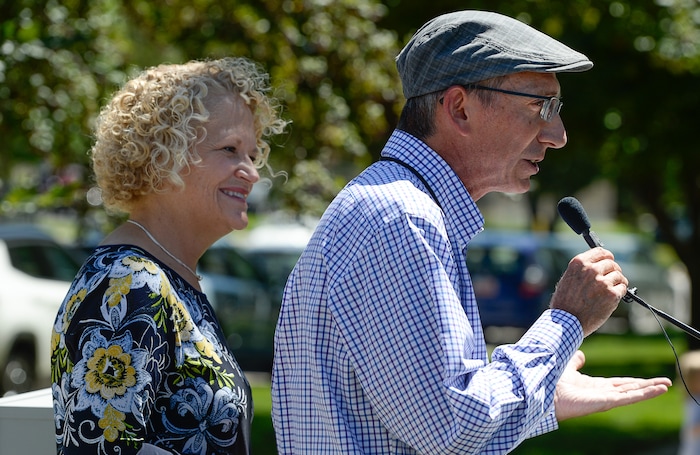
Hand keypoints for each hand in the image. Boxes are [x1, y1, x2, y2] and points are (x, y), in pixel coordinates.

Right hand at [550, 247, 627, 336]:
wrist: (567, 321)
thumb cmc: (565, 302)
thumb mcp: (568, 279)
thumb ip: (583, 270)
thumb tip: (600, 265)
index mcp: (579, 263)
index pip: (601, 252)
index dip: (607, 257)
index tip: (609, 262)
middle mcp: (591, 270)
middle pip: (612, 264)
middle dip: (613, 271)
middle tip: (611, 279)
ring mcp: (602, 282)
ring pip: (619, 276)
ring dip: (618, 283)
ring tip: (610, 291)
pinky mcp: (611, 294)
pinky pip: (623, 288)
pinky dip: (619, 293)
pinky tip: (611, 298)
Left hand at [554, 350, 670, 420]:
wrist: (544, 390)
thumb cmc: (553, 382)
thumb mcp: (568, 367)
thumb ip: (575, 362)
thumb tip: (581, 355)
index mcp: (595, 387)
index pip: (620, 384)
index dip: (635, 382)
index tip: (648, 380)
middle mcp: (602, 393)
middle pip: (630, 388)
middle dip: (647, 386)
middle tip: (665, 383)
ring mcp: (605, 398)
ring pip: (632, 393)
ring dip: (649, 389)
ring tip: (666, 386)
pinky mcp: (605, 402)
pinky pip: (628, 397)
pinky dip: (643, 394)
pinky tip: (656, 390)